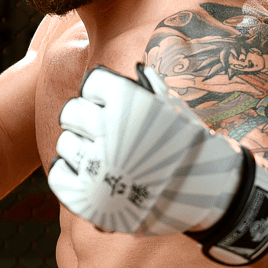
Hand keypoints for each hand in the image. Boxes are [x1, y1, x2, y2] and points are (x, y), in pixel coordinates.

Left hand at [48, 64, 244, 235]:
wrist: (208, 195)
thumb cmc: (191, 146)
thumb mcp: (174, 107)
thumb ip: (148, 88)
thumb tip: (135, 68)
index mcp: (127, 100)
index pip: (92, 84)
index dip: (101, 93)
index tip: (111, 104)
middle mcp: (107, 129)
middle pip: (72, 112)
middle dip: (86, 119)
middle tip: (105, 132)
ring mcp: (96, 165)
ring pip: (65, 143)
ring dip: (80, 148)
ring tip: (103, 157)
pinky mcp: (88, 198)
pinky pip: (59, 176)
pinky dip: (69, 174)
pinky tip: (88, 175)